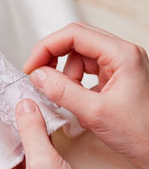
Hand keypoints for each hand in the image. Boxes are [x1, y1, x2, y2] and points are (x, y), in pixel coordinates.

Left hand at [0, 99, 121, 168]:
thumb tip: (23, 107)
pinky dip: (38, 143)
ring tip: (25, 107)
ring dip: (26, 133)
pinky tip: (42, 125)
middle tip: (9, 100)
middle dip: (9, 126)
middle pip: (5, 148)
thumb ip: (32, 132)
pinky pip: (35, 157)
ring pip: (21, 151)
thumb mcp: (44, 162)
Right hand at [24, 22, 148, 168]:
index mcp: (121, 55)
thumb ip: (62, 91)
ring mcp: (118, 67)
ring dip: (65, 77)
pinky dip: (74, 85)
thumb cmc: (143, 133)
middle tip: (38, 75)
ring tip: (67, 98)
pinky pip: (85, 73)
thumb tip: (38, 76)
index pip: (74, 35)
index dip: (47, 48)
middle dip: (53, 58)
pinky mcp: (114, 80)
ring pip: (78, 59)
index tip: (31, 66)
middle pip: (75, 42)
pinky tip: (76, 102)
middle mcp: (121, 56)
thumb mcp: (95, 112)